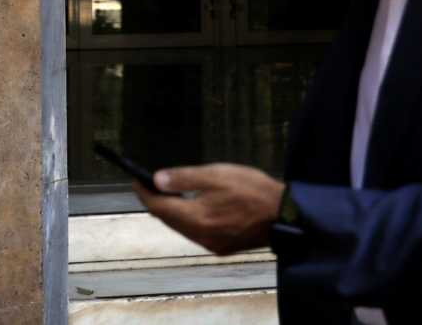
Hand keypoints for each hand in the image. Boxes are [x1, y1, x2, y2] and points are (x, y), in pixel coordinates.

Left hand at [132, 163, 285, 255]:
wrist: (285, 214)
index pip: (160, 207)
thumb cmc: (253, 190)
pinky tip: (190, 207)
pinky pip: (195, 233)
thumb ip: (184, 177)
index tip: (136, 181)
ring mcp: (212, 245)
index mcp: (197, 218)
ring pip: (181, 228)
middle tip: (147, 185)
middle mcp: (201, 237)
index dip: (145, 194)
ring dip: (171, 212)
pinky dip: (186, 219)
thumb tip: (157, 180)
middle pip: (168, 220)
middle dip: (156, 202)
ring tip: (165, 193)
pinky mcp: (222, 247)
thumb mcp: (217, 174)